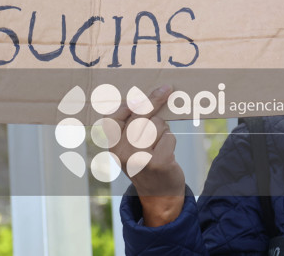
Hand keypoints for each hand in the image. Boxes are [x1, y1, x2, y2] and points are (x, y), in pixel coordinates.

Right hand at [110, 84, 185, 226]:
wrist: (158, 195)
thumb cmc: (145, 161)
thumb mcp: (131, 145)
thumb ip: (133, 122)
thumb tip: (152, 94)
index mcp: (112, 145)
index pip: (114, 116)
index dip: (129, 103)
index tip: (139, 94)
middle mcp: (122, 151)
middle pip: (141, 114)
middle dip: (155, 100)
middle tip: (167, 87)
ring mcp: (139, 158)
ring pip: (158, 124)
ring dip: (163, 130)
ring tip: (159, 145)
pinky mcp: (158, 162)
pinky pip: (169, 137)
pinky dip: (171, 142)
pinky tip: (167, 154)